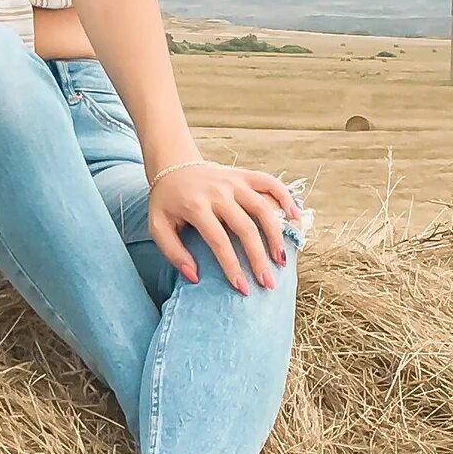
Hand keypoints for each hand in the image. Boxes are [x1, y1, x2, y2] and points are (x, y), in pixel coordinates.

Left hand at [147, 157, 300, 293]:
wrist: (172, 165)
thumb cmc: (166, 202)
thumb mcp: (157, 228)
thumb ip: (173, 253)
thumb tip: (195, 277)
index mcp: (196, 206)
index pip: (219, 241)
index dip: (232, 267)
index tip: (243, 289)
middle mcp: (218, 192)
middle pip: (245, 228)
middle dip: (258, 259)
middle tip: (268, 283)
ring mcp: (233, 181)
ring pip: (262, 207)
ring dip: (275, 235)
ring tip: (281, 260)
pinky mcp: (243, 175)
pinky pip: (270, 183)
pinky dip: (285, 197)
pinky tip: (295, 217)